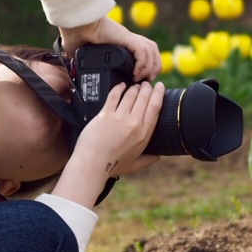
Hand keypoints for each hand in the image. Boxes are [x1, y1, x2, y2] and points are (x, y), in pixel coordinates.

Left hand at [52, 81, 164, 208]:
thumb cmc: (111, 167)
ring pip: (131, 95)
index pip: (155, 108)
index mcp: (144, 135)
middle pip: (144, 98)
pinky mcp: (105, 114)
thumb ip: (147, 160)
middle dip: (147, 88)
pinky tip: (121, 85)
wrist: (91, 165)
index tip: (160, 87)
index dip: (159, 94)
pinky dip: (119, 88)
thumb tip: (158, 157)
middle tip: (146, 84)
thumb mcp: (134, 166)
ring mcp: (119, 118)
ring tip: (135, 85)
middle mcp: (134, 124)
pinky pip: (114, 95)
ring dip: (134, 87)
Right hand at [59, 16, 161, 81]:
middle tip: (146, 81)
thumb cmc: (76, 35)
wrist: (76, 25)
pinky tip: (135, 73)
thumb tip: (76, 73)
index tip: (141, 78)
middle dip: (154, 67)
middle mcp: (129, 38)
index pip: (145, 50)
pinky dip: (142, 63)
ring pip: (151, 51)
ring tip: (140, 79)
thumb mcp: (84, 54)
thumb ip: (84, 62)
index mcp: (123, 41)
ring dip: (149, 67)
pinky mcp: (125, 37)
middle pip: (153, 50)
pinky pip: (142, 51)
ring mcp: (128, 37)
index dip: (148, 64)